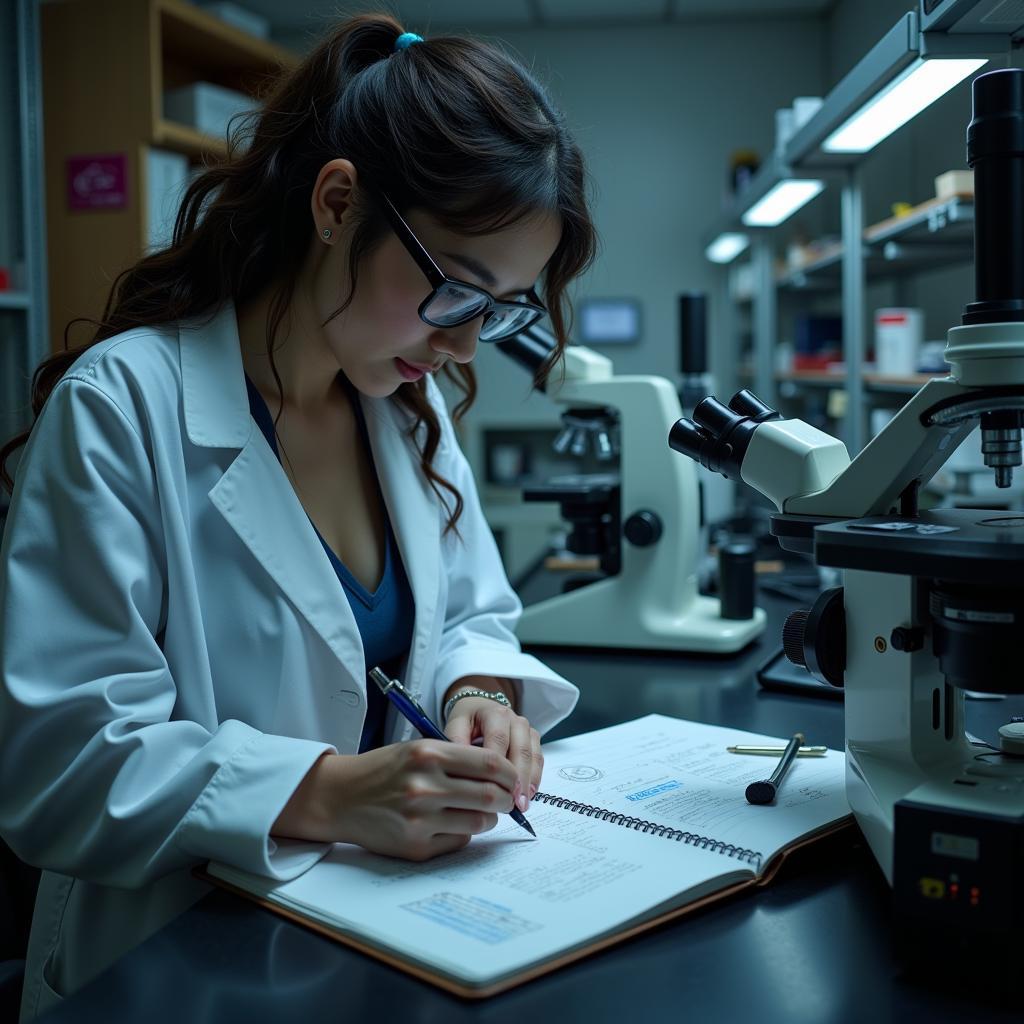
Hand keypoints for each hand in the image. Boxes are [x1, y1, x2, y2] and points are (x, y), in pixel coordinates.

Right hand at [273, 743, 517, 861]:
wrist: (340, 796)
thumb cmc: (384, 769)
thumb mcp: (418, 749)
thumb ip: (457, 758)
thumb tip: (502, 775)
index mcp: (429, 755)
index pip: (491, 764)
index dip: (510, 774)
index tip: (514, 778)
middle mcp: (426, 786)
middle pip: (492, 796)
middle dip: (507, 799)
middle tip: (507, 798)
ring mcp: (421, 819)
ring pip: (480, 822)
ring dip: (488, 818)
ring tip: (480, 811)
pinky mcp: (416, 846)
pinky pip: (459, 842)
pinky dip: (464, 833)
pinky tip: (451, 823)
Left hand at [444, 696, 541, 814]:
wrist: (480, 708)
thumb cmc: (467, 721)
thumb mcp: (456, 725)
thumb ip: (456, 741)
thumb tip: (460, 765)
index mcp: (495, 713)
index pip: (499, 739)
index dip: (499, 766)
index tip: (494, 789)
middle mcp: (515, 719)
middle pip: (521, 750)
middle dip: (518, 779)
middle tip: (514, 804)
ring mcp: (527, 729)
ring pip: (533, 756)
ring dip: (529, 781)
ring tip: (522, 805)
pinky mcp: (533, 739)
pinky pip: (538, 759)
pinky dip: (535, 778)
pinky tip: (528, 795)